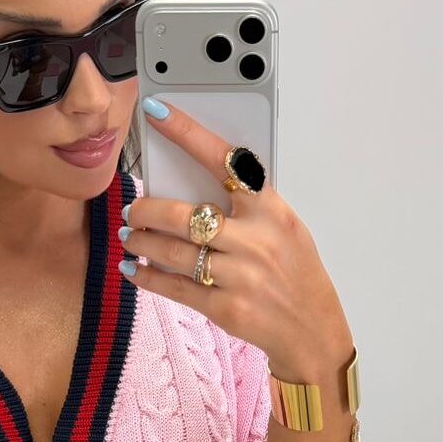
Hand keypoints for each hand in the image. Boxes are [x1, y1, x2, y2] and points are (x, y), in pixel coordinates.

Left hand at [122, 98, 355, 376]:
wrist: (312, 328)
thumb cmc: (294, 272)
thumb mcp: (282, 227)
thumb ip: (245, 206)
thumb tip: (190, 185)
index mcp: (270, 210)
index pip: (222, 160)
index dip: (186, 133)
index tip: (156, 113)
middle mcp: (254, 241)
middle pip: (183, 216)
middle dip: (147, 210)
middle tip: (135, 209)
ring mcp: (239, 277)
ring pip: (172, 252)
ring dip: (141, 241)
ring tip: (130, 236)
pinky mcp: (225, 309)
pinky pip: (174, 287)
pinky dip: (147, 276)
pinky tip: (135, 268)